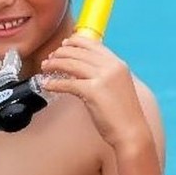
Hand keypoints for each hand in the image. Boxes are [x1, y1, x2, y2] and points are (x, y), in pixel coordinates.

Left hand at [39, 35, 151, 150]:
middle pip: (79, 52)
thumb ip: (103, 74)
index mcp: (118, 64)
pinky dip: (54, 83)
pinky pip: (68, 83)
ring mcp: (103, 78)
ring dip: (54, 64)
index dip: (76, 41)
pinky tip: (46, 84)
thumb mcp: (117, 85)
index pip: (93, 44)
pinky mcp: (93, 91)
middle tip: (50, 57)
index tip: (64, 43)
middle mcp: (111, 67)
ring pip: (71, 64)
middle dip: (61, 53)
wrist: (131, 133)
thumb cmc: (123, 114)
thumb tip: (81, 68)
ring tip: (44, 66)